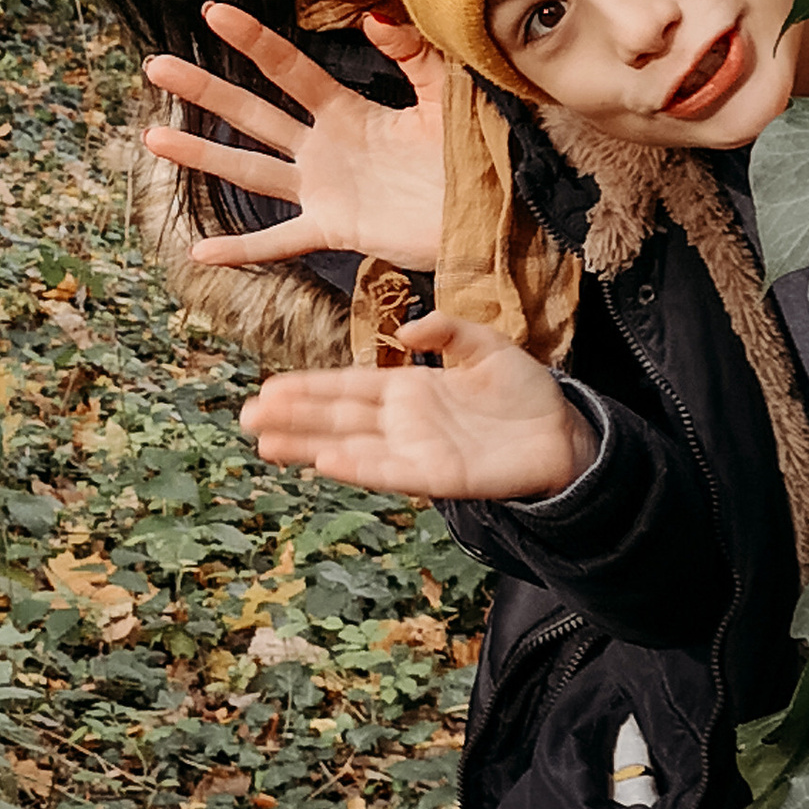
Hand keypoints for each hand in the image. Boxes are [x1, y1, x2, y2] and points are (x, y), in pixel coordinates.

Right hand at [142, 3, 447, 272]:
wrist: (489, 213)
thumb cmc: (470, 152)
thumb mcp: (444, 94)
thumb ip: (412, 54)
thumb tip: (372, 19)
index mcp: (347, 111)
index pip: (288, 69)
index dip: (252, 40)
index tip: (214, 11)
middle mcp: (324, 148)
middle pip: (251, 112)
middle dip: (204, 89)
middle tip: (156, 65)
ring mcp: (322, 190)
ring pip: (249, 169)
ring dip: (201, 153)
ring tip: (153, 136)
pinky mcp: (333, 229)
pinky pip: (279, 240)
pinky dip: (242, 249)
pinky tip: (201, 251)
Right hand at [239, 311, 592, 497]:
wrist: (563, 434)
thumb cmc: (523, 391)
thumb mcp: (483, 344)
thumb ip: (445, 330)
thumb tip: (404, 331)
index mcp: (406, 389)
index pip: (346, 387)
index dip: (307, 388)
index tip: (268, 387)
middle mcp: (402, 423)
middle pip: (336, 418)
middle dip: (292, 417)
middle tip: (246, 416)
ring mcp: (415, 452)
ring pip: (351, 447)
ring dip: (309, 446)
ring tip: (267, 443)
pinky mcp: (437, 478)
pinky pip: (389, 472)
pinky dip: (357, 467)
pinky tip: (325, 460)